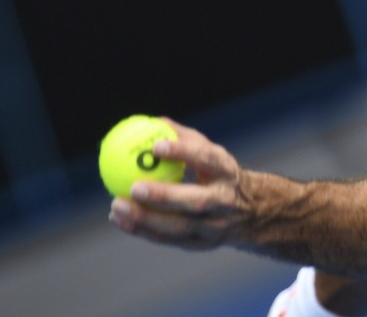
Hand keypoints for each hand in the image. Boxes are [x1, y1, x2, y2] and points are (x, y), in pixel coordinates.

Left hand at [108, 119, 247, 248]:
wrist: (250, 213)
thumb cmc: (218, 175)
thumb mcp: (212, 154)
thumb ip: (186, 139)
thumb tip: (154, 121)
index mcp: (227, 172)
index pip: (207, 160)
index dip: (183, 153)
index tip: (155, 146)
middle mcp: (224, 201)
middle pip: (196, 201)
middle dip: (164, 196)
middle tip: (134, 186)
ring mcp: (214, 226)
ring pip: (179, 226)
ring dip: (145, 218)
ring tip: (117, 206)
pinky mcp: (201, 244)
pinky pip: (168, 239)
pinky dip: (142, 230)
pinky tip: (120, 219)